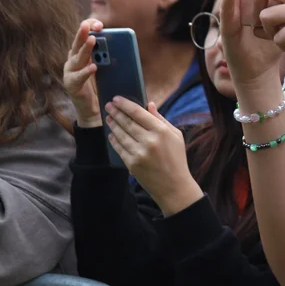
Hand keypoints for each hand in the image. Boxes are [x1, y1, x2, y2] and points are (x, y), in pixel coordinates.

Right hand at [63, 19, 102, 127]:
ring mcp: (70, 72)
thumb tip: (123, 44)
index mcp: (81, 52)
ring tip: (93, 40)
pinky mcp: (71, 85)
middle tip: (88, 25)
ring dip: (85, 48)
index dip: (89, 27)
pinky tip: (94, 67)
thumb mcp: (106, 66)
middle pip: (77, 43)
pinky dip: (86, 71)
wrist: (93, 107)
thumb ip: (110, 55)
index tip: (99, 24)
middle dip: (83, 33)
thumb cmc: (100, 84)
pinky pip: (79, 77)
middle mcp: (73, 59)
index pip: (83, 35)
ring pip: (77, 58)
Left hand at [105, 98, 202, 215]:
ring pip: (121, 134)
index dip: (125, 104)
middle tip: (108, 106)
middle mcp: (149, 141)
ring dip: (113, 124)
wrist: (174, 186)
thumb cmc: (177, 159)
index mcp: (161, 131)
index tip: (116, 99)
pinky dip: (114, 140)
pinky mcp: (132, 164)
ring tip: (108, 118)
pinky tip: (111, 134)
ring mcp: (139, 153)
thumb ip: (161, 119)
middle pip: (127, 122)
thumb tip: (149, 104)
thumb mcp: (176, 136)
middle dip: (116, 112)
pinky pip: (119, 148)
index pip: (139, 113)